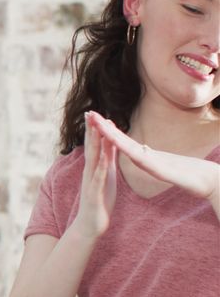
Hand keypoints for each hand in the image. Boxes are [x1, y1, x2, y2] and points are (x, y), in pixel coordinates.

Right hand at [70, 112, 117, 238]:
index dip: (95, 129)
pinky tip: (105, 158)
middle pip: (91, 147)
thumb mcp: (107, 176)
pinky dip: (101, 167)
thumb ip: (108, 160)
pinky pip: (99, 178)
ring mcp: (91, 182)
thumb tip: (112, 144)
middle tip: (90, 112)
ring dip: (94, 145)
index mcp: (95, 167)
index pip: (94, 145)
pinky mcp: (95, 193)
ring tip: (96, 130)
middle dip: (91, 130)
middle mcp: (90, 172)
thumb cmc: (100, 201)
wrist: (90, 225)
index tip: (96, 112)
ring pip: (93, 160)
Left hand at [88, 111, 219, 202]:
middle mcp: (148, 158)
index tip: (94, 121)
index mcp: (146, 158)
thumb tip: (142, 149)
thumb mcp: (167, 167)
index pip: (122, 144)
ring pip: (128, 146)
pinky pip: (141, 159)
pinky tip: (118, 144)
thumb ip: (154, 158)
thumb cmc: (194, 176)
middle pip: (121, 140)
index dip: (108, 132)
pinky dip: (129, 151)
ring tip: (98, 122)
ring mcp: (154, 163)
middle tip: (89, 113)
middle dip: (104, 128)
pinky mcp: (161, 170)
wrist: (213, 183)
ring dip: (112, 135)